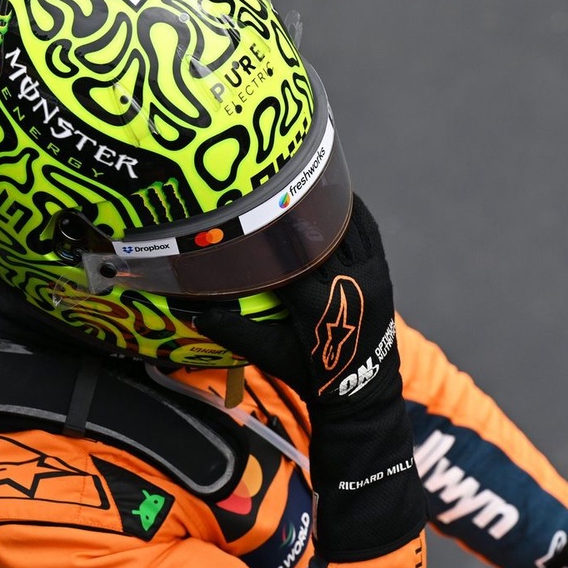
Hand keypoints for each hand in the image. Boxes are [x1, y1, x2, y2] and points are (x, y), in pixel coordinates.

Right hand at [197, 195, 424, 560]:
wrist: (362, 390)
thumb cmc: (309, 374)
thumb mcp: (268, 354)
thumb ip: (230, 330)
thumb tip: (187, 308)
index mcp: (318, 305)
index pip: (287, 256)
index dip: (264, 231)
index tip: (242, 212)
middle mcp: (348, 285)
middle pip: (315, 232)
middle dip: (289, 208)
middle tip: (265, 181)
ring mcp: (369, 275)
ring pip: (344, 223)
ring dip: (320, 202)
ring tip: (295, 176)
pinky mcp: (380, 270)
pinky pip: (365, 228)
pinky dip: (347, 209)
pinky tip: (329, 192)